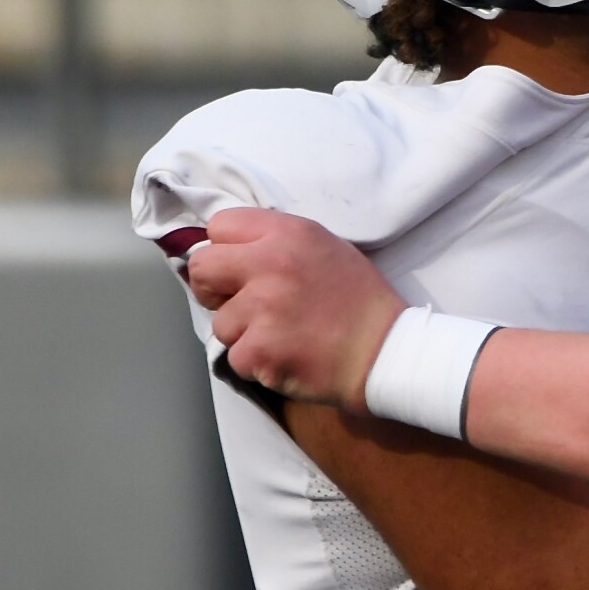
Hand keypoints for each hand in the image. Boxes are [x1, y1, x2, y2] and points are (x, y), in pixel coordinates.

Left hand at [186, 207, 407, 411]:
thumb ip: (277, 242)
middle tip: (243, 304)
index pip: (220, 226)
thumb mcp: (325, 248)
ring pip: (220, 321)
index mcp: (287, 233)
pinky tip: (286, 357)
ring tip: (282, 336)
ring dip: (244, 333)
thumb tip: (231, 251)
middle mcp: (270, 264)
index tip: (242, 269)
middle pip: (202, 268)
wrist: (386, 351)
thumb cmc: (358, 300)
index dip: (228, 250)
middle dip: (215, 289)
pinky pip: (235, 357)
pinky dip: (256, 363)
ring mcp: (262, 308)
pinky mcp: (259, 350)